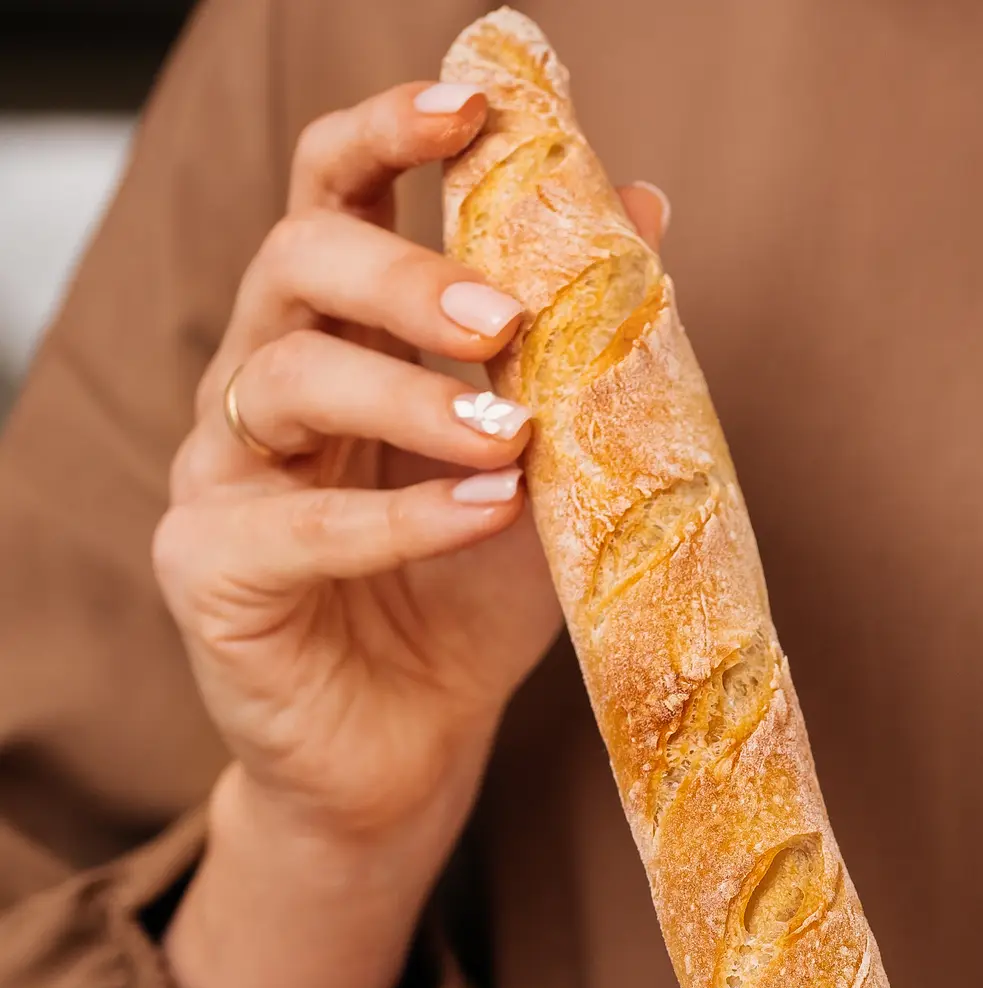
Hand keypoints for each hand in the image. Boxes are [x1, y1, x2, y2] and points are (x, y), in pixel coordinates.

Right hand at [152, 81, 666, 987]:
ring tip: (510, 434)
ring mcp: (220, 474)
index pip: (331, 198)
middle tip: (506, 317)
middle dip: (403, 273)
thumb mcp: (548, 473)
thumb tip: (646, 209)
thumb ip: (579, 356)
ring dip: (406, 394)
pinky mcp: (208, 570)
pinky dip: (394, 518)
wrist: (411, 753)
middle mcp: (262, 387)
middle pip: (295, 267)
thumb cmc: (468, 606)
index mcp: (337, 340)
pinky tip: (483, 514)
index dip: (386, 139)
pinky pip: (289, 527)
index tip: (469, 110)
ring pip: (281, 379)